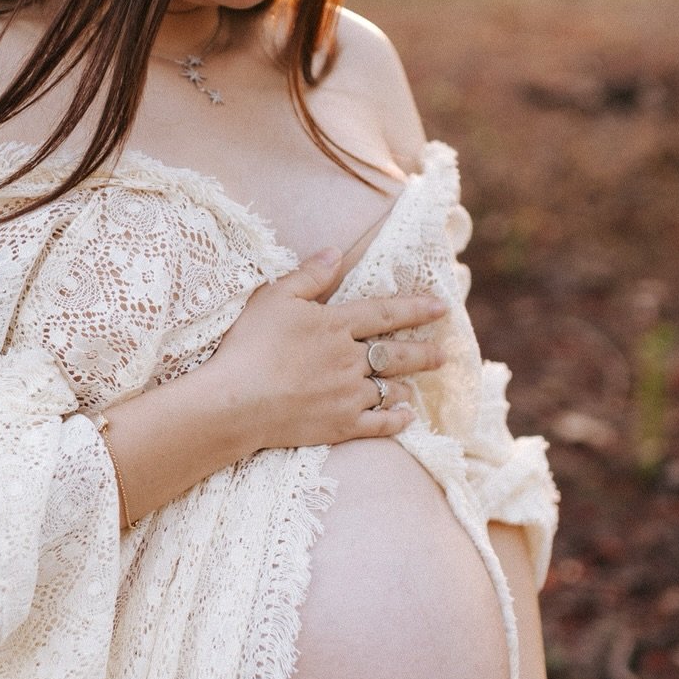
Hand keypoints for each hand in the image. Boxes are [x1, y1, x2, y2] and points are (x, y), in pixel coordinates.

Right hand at [201, 247, 448, 453]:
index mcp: (336, 325)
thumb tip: (337, 252)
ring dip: (405, 386)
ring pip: (390, 389)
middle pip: (396, 353)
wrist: (236, 402)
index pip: (385, 313)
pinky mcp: (341, 425)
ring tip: (415, 386)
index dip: (416, 308)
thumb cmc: (249, 345)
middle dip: (423, 353)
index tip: (441, 307)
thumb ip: (309, 275)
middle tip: (442, 355)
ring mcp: (349, 395)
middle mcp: (350, 359)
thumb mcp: (274, 298)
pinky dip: (396, 420)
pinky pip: (380, 424)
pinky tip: (406, 418)